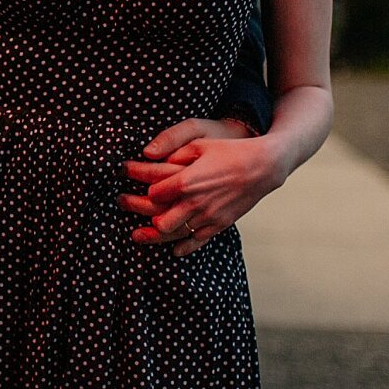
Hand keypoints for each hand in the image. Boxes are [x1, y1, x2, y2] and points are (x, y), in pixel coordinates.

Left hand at [121, 119, 283, 256]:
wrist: (263, 167)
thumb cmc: (229, 151)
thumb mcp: (199, 142)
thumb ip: (171, 148)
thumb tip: (146, 153)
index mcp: (187, 181)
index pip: (153, 193)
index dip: (138, 187)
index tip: (128, 179)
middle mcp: (196, 203)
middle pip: (159, 221)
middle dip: (139, 214)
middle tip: (125, 205)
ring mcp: (208, 217)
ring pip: (174, 235)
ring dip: (154, 235)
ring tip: (137, 233)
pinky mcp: (219, 225)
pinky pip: (195, 242)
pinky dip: (181, 246)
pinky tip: (172, 247)